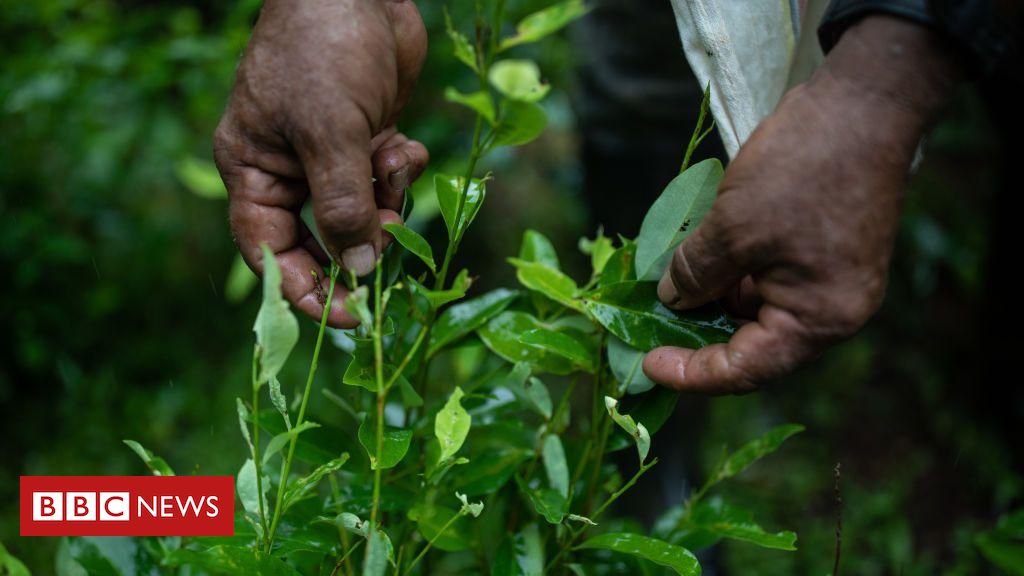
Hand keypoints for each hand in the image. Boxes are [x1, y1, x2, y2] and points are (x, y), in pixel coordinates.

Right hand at [214, 0, 427, 326]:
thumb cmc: (323, 49)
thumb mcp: (328, 131)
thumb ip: (343, 205)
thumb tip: (358, 270)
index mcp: (254, 171)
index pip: (269, 253)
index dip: (304, 292)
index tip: (347, 319)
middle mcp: (288, 170)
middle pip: (320, 241)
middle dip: (357, 253)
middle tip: (389, 273)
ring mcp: (329, 156)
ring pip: (363, 213)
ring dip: (387, 201)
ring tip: (392, 161)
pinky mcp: (367, 139)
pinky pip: (386, 180)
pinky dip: (400, 170)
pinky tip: (403, 143)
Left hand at [643, 16, 959, 392]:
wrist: (863, 104)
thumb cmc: (802, 171)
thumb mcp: (734, 227)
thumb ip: (697, 273)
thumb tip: (671, 300)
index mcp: (818, 320)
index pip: (747, 369)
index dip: (691, 373)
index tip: (646, 365)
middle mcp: (832, 312)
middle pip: (755, 346)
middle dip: (701, 338)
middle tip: (650, 330)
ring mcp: (831, 282)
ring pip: (759, 310)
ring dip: (714, 303)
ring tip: (668, 291)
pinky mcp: (824, 253)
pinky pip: (770, 280)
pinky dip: (734, 276)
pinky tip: (700, 262)